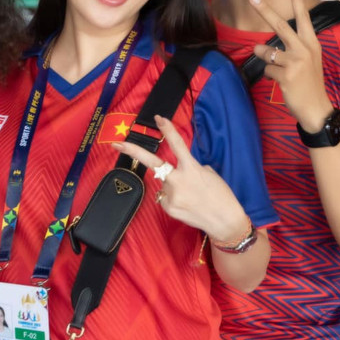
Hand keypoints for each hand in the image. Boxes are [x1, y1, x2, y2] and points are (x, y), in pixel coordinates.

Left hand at [114, 115, 250, 243]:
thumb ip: (191, 168)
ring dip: (172, 186)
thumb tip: (178, 171)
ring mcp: (171, 195)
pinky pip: (165, 197)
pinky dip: (174, 198)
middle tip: (116, 144)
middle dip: (132, 151)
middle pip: (152, 162)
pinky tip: (186, 204)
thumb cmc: (220, 195)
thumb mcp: (209, 174)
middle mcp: (178, 180)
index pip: (177, 144)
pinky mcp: (168, 207)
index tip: (158, 118)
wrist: (223, 220)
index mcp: (191, 168)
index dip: (168, 129)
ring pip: (164, 184)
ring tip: (190, 196)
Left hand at [249, 0, 332, 131]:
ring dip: (265, 58)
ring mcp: (296, 62)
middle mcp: (305, 49)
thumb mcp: (309, 60)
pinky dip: (271, 76)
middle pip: (280, 25)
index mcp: (312, 43)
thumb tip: (264, 45)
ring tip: (278, 69)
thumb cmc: (311, 83)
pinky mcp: (287, 75)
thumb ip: (293, 47)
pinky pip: (267, 70)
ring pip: (266, 52)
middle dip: (264, 10)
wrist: (317, 109)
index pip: (304, 17)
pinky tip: (283, 83)